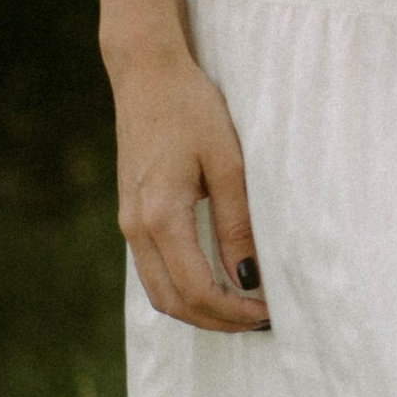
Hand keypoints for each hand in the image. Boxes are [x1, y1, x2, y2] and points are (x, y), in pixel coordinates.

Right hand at [111, 44, 271, 332]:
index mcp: (161, 215)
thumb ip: (237, 222)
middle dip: (216, 321)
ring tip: (242, 307)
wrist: (146, 74)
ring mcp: (128, 223)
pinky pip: (153, 270)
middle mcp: (136, 227)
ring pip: (158, 291)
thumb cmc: (191, 108)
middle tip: (259, 320)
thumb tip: (249, 276)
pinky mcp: (130, 215)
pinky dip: (182, 288)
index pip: (195, 290)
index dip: (231, 311)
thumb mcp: (227, 161)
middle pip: (172, 302)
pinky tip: (216, 281)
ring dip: (198, 309)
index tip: (267, 313)